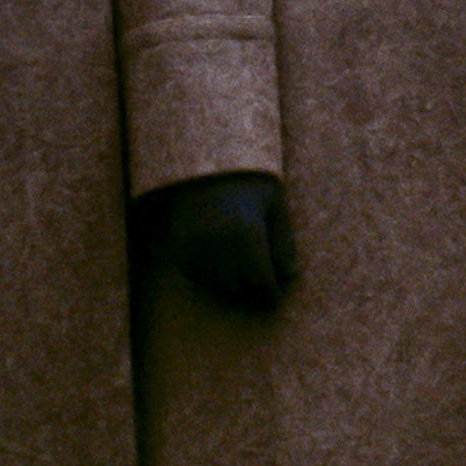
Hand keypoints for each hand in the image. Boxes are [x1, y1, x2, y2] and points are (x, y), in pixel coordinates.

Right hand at [151, 172, 298, 310]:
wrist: (200, 165)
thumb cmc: (246, 183)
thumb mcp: (274, 202)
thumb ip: (284, 240)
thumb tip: (289, 275)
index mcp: (248, 234)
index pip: (262, 283)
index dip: (270, 295)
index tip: (273, 299)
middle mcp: (219, 244)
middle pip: (238, 289)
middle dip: (249, 287)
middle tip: (254, 278)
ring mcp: (194, 247)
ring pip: (214, 286)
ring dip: (227, 282)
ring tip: (235, 264)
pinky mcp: (176, 247)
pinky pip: (194, 276)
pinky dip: (205, 274)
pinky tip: (214, 257)